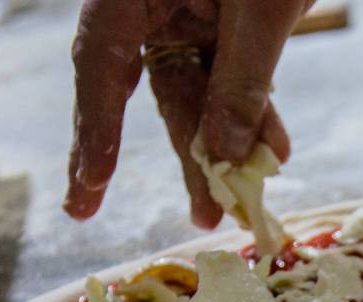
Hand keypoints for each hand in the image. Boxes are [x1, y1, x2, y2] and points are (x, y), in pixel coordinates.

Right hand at [64, 0, 309, 226]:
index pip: (102, 67)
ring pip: (201, 91)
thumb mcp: (261, 9)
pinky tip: (273, 151)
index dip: (96, 131)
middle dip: (186, 157)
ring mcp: (190, 9)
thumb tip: (222, 155)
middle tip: (197, 218)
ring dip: (226, 145)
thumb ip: (242, 82)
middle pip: (160, 91)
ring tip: (241, 202)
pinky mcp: (226, 17)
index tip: (89, 186)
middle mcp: (153, 2)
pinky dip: (253, 112)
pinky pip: (232, 74)